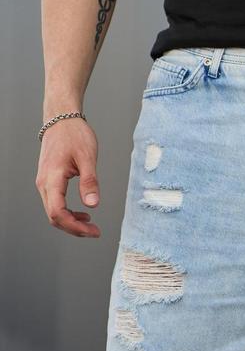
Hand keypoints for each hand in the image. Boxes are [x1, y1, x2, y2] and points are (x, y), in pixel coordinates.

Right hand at [35, 118, 100, 236]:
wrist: (61, 118)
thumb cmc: (74, 134)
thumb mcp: (87, 157)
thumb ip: (89, 182)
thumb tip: (93, 204)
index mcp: (52, 179)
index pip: (57, 213)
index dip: (74, 226)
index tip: (93, 231)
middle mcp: (44, 183)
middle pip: (54, 217)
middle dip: (74, 228)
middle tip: (95, 231)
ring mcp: (45, 182)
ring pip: (54, 212)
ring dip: (71, 221)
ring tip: (91, 224)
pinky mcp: (49, 180)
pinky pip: (55, 203)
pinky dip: (68, 212)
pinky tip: (83, 212)